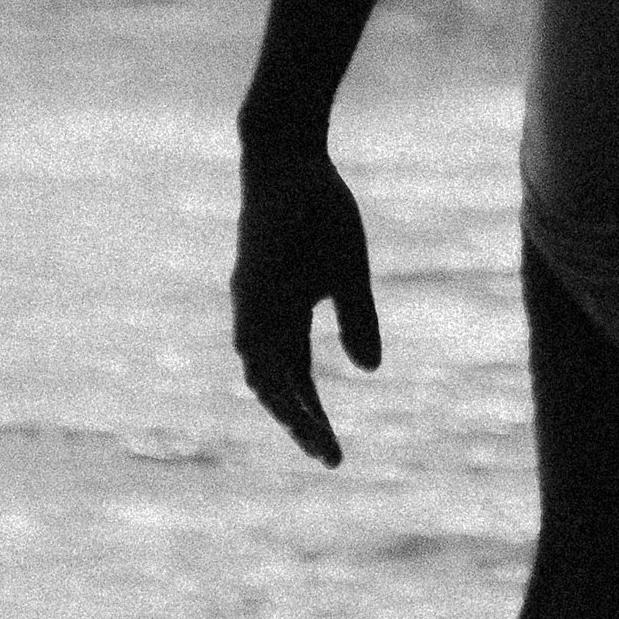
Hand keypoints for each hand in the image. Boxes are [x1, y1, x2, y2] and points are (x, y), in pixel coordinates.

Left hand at [231, 147, 381, 465]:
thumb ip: (356, 319)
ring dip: (281, 399)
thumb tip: (368, 370)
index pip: (295, 385)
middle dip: (299, 422)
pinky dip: (264, 354)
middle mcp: (260, 318)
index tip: (335, 459)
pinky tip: (276, 377)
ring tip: (305, 427)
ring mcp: (252, 298)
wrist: (289, 159)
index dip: (313, 421)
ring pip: (257, 364)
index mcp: (285, 322)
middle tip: (328, 455)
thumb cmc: (317, 214)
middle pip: (273, 386)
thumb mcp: (347, 272)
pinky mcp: (250, 273)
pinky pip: (252, 323)